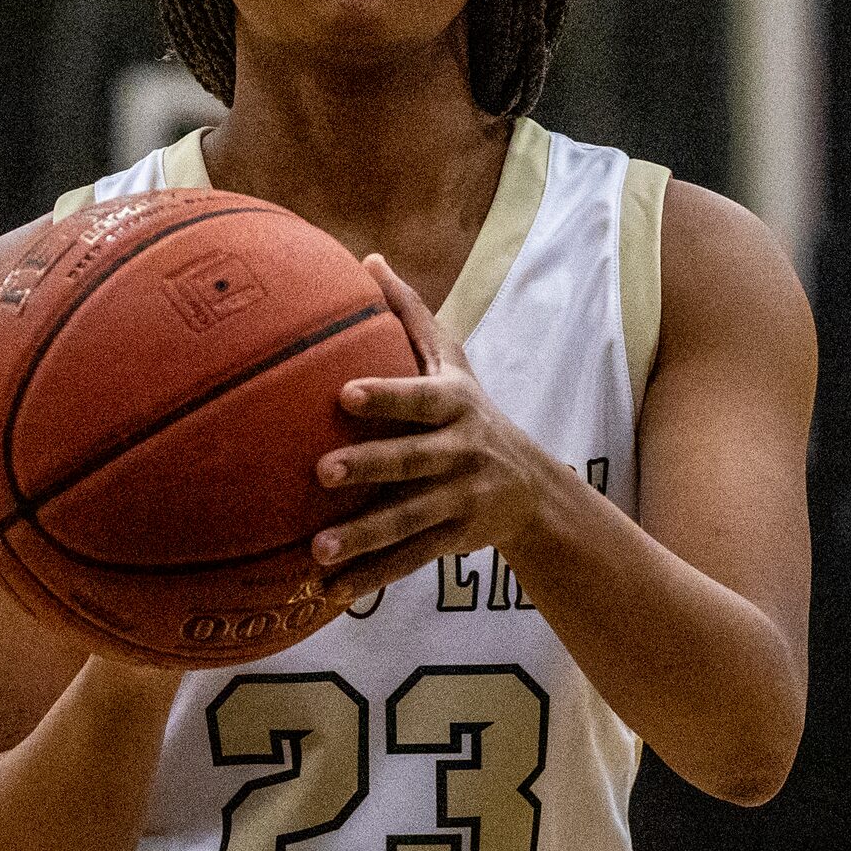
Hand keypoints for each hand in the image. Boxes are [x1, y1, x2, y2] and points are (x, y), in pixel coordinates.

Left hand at [307, 255, 576, 598]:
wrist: (533, 489)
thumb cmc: (470, 410)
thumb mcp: (453, 362)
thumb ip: (412, 315)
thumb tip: (368, 258)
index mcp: (455, 405)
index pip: (419, 398)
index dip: (386, 396)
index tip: (344, 393)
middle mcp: (461, 454)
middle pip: (413, 462)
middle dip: (370, 466)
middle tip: (321, 472)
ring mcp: (459, 503)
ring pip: (409, 522)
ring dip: (364, 539)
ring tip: (317, 551)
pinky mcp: (453, 543)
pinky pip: (409, 561)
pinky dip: (371, 578)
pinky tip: (330, 591)